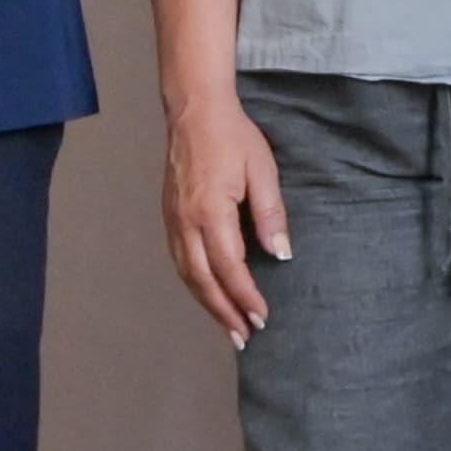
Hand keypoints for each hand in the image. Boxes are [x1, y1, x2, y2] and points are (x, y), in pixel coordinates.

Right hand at [161, 92, 291, 349]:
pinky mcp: (169, 217)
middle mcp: (186, 222)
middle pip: (202, 280)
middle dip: (224, 312)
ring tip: (227, 326)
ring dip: (207, 304)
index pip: (228, 267)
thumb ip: (270, 215)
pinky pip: (180, 260)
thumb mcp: (262, 171)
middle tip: (243, 338)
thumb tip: (281, 254)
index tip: (261, 317)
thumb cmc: (233, 138)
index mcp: (210, 211)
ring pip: (187, 274)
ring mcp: (173, 220)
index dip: (244, 296)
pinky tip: (208, 294)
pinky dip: (194, 284)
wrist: (194, 112)